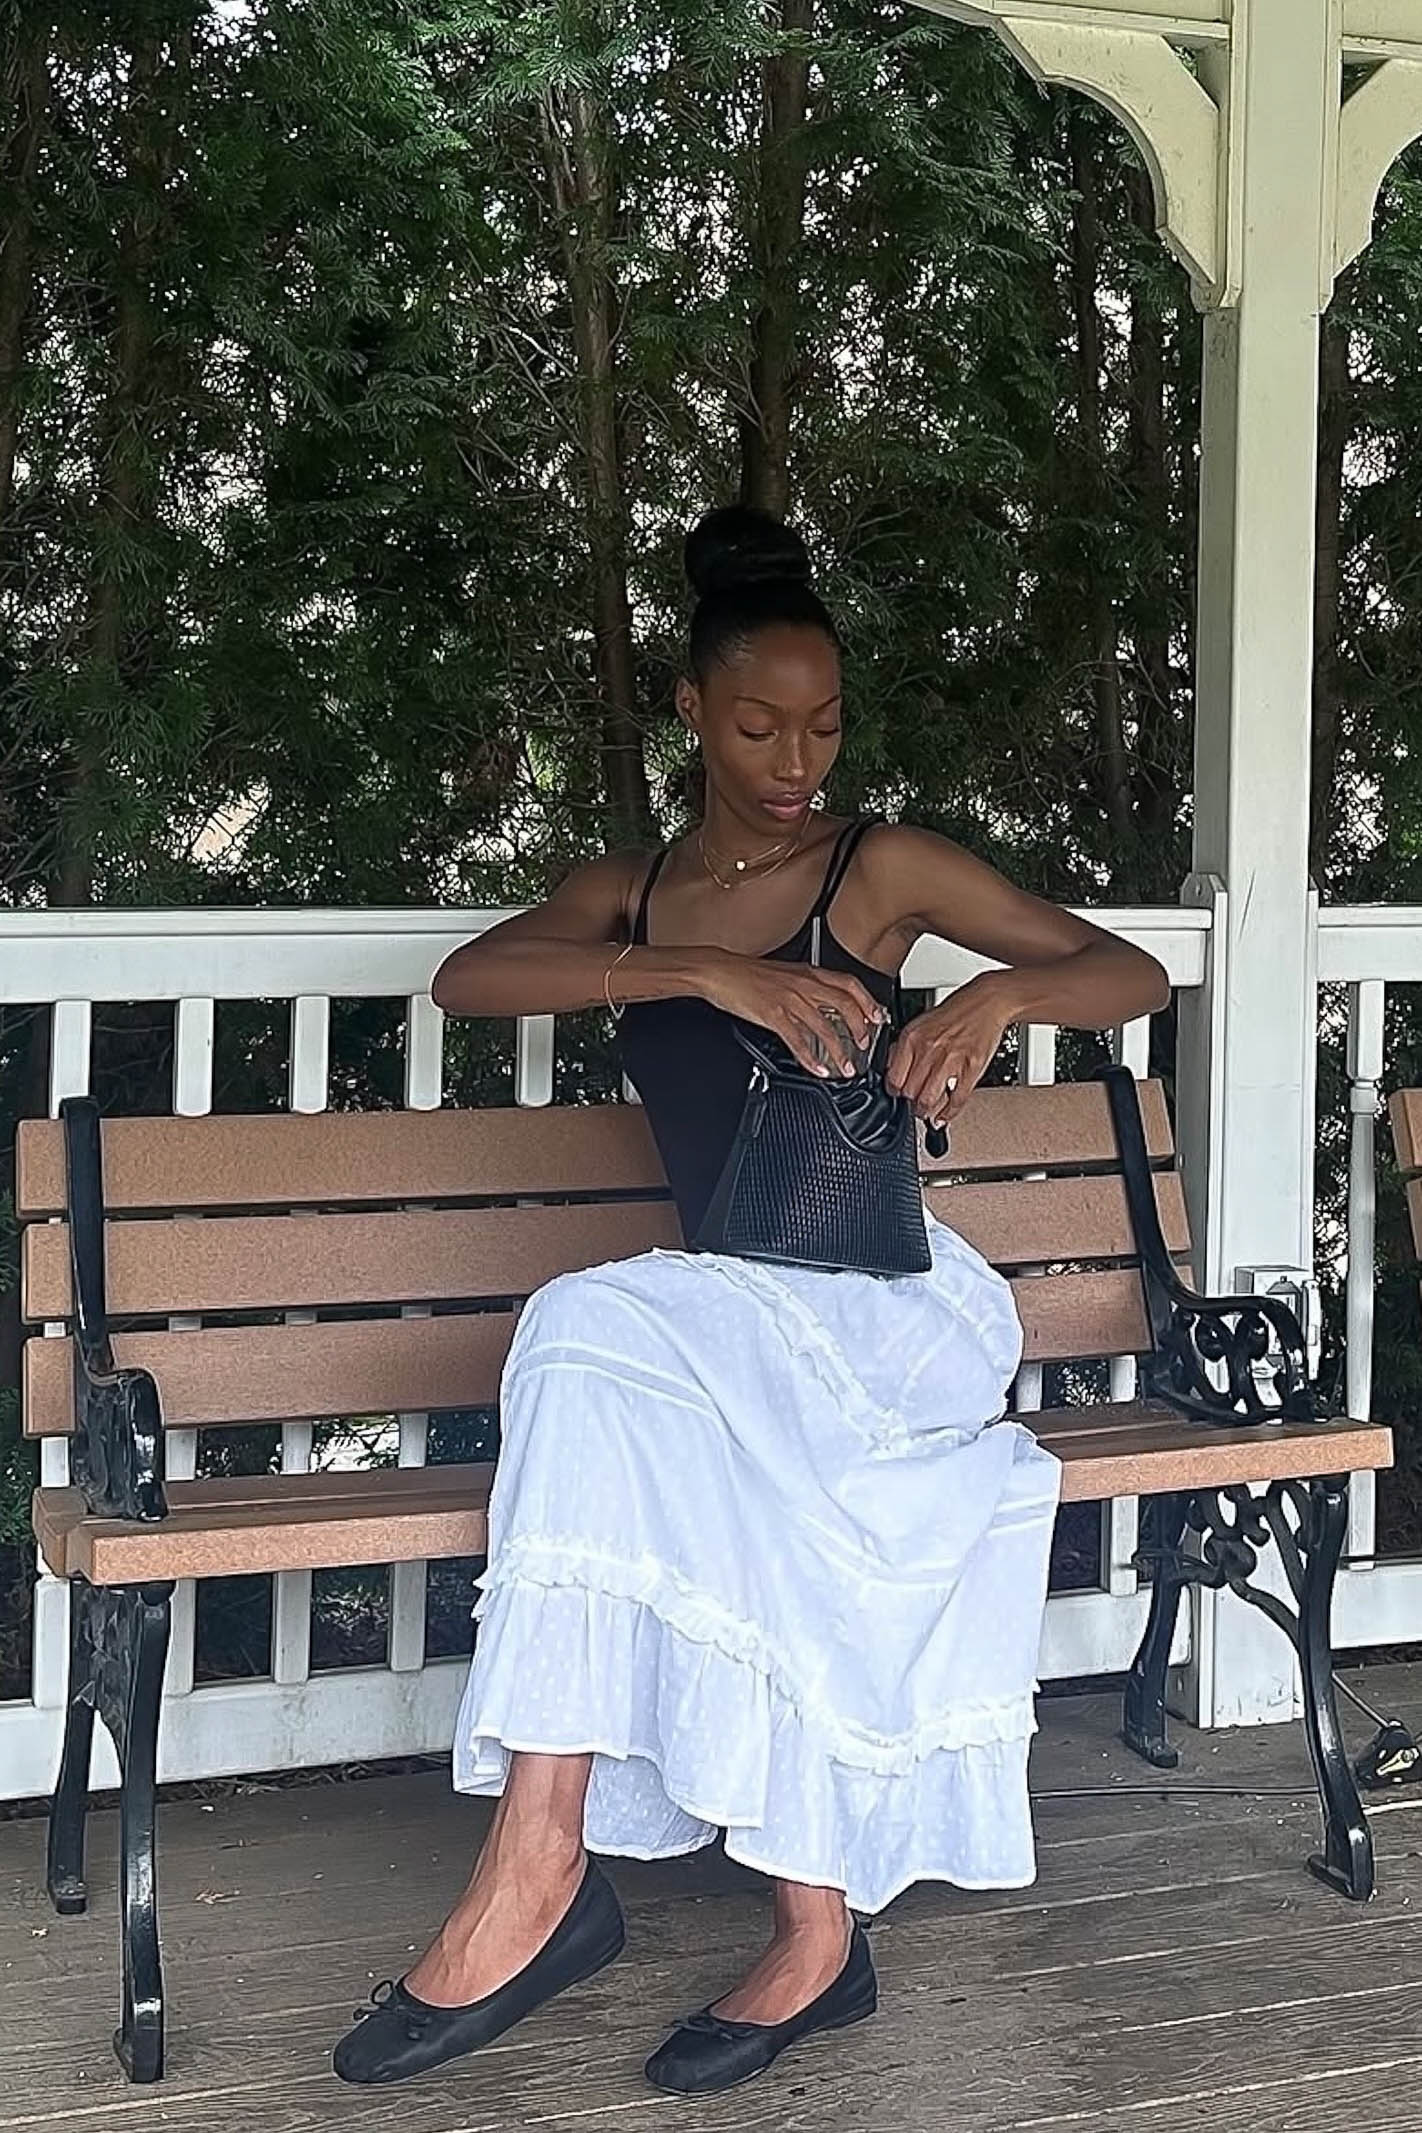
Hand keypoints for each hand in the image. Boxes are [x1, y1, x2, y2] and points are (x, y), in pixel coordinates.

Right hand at [697, 951, 887, 1079]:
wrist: (719, 970)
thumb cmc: (748, 974)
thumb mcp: (785, 974)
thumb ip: (806, 986)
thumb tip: (822, 1001)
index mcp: (808, 973)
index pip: (849, 984)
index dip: (867, 1001)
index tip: (877, 1017)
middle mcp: (804, 984)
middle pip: (845, 1005)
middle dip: (860, 1028)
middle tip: (865, 1045)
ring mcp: (790, 999)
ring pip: (825, 1027)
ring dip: (839, 1051)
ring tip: (846, 1067)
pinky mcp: (773, 1015)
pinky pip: (798, 1040)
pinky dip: (810, 1058)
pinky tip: (817, 1069)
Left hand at [885, 974, 1014, 1126]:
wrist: (987, 1002)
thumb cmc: (955, 1012)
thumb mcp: (920, 1023)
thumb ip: (904, 1047)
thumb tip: (892, 1069)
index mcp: (912, 1037)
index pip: (893, 1078)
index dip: (894, 1091)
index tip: (898, 1095)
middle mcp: (929, 1048)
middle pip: (910, 1092)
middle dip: (910, 1103)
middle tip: (913, 1105)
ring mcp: (951, 1059)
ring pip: (929, 1100)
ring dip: (925, 1111)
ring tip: (926, 1112)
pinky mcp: (972, 1068)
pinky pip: (956, 1099)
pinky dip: (948, 1114)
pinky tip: (943, 1117)